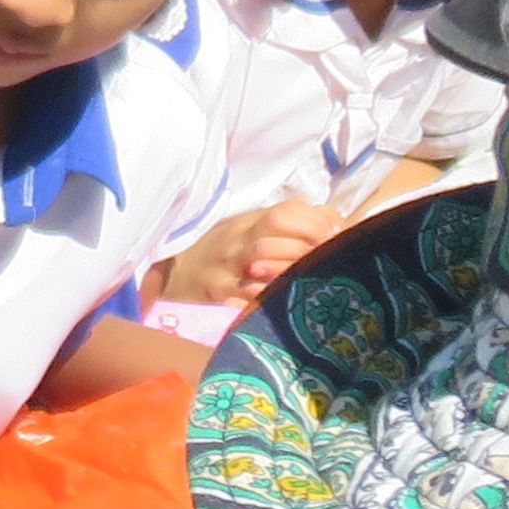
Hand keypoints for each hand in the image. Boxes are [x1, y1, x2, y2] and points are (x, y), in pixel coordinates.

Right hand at [160, 201, 339, 307]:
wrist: (173, 277)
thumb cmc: (222, 255)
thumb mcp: (248, 232)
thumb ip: (286, 226)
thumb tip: (334, 226)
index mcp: (248, 222)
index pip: (286, 210)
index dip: (316, 220)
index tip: (335, 235)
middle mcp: (237, 239)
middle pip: (275, 225)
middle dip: (310, 240)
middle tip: (328, 256)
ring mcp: (226, 266)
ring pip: (262, 255)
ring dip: (293, 265)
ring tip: (311, 277)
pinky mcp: (217, 294)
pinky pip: (246, 292)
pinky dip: (268, 294)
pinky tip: (284, 298)